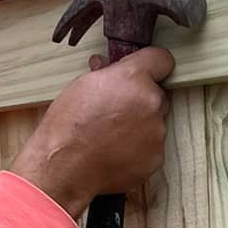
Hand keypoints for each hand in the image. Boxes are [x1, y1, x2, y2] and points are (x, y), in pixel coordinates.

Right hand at [10, 46, 174, 218]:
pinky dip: (139, 150)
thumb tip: (107, 65)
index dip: (152, 65)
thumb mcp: (82, 86)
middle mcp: (151, 102)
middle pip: (158, 95)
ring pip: (155, 123)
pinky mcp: (156, 158)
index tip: (146, 72)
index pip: (162, 60)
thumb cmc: (68, 126)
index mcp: (134, 78)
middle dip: (142, 100)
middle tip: (117, 111)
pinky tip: (116, 152)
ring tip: (112, 135)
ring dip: (140, 126)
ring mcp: (157, 133)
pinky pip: (152, 148)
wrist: (65, 167)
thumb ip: (105, 73)